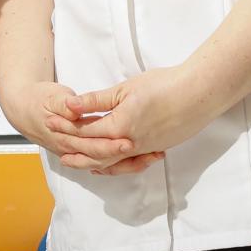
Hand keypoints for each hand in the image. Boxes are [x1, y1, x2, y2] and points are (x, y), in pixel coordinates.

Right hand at [9, 79, 164, 175]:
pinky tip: (142, 160)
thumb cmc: (39, 100)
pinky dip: (124, 164)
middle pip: (103, 158)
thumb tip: (74, 109)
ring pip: (106, 165)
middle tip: (150, 153)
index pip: (91, 144)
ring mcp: (77, 153)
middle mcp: (72, 149)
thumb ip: (65, 103)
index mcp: (64, 136)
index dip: (110, 144)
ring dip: (130, 163)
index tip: (129, 141)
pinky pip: (105, 164)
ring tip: (153, 156)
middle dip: (130, 157)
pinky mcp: (83, 151)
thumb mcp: (52, 96)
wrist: (23, 109)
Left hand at [46, 64, 217, 170]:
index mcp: (120, 126)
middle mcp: (131, 143)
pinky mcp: (157, 147)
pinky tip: (109, 163)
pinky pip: (130, 162)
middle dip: (75, 150)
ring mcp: (146, 148)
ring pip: (113, 162)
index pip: (85, 131)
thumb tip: (70, 105)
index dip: (66, 127)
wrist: (199, 93)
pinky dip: (115, 165)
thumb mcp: (125, 89)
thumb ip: (96, 100)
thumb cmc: (164, 85)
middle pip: (96, 152)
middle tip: (57, 151)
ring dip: (93, 162)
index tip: (51, 123)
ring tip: (78, 164)